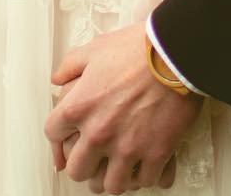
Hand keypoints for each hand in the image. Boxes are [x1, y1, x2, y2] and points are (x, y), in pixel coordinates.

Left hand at [45, 23, 199, 193]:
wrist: (176, 51)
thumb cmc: (137, 48)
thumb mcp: (96, 48)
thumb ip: (70, 65)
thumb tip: (57, 79)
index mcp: (80, 107)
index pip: (53, 134)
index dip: (60, 134)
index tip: (70, 135)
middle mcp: (99, 133)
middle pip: (78, 171)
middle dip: (86, 165)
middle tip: (96, 157)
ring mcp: (128, 147)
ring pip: (111, 185)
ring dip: (114, 176)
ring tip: (121, 166)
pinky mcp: (156, 153)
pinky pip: (145, 181)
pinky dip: (146, 175)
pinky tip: (147, 164)